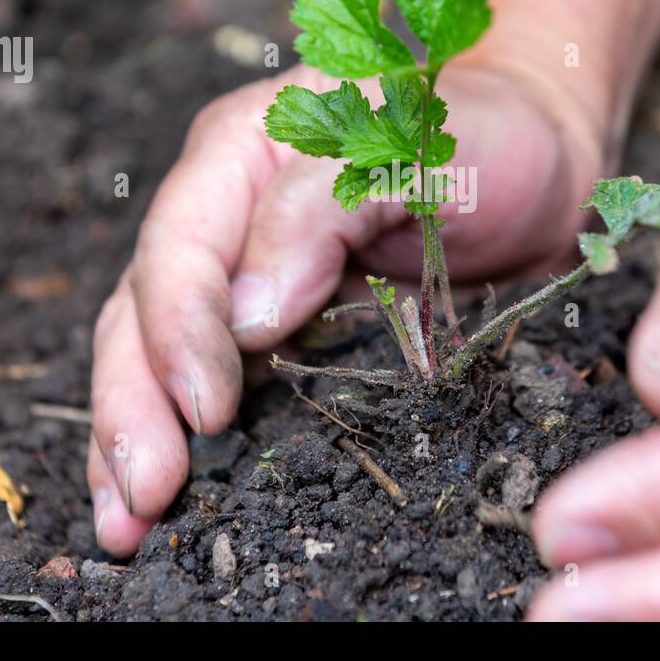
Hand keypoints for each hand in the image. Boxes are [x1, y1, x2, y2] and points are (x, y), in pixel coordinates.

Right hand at [88, 63, 603, 554]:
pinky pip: (221, 392)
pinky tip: (170, 507)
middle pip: (144, 316)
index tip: (205, 408)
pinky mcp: (286, 340)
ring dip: (133, 443)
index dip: (181, 332)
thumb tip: (248, 316)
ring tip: (127, 526)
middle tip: (144, 496)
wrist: (532, 154)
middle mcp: (225, 224)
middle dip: (134, 407)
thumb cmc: (479, 133)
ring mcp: (247, 286)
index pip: (181, 249)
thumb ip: (323, 208)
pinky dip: (187, 446)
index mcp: (239, 158)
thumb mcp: (412, 147)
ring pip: (157, 362)